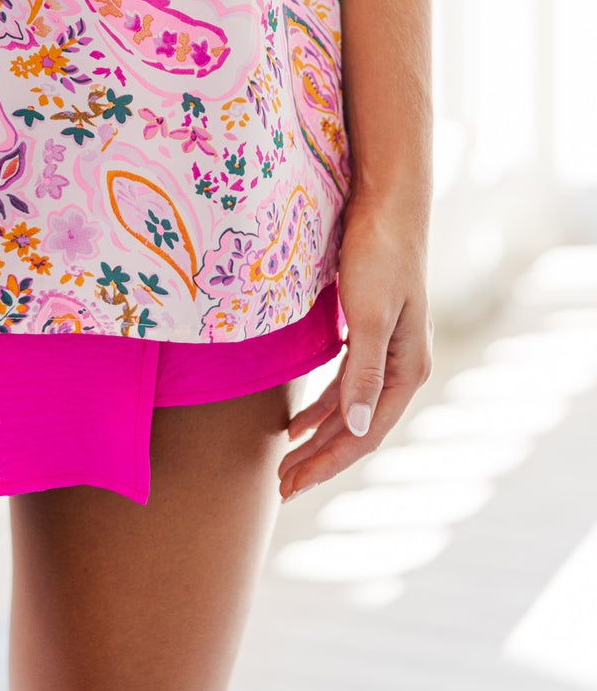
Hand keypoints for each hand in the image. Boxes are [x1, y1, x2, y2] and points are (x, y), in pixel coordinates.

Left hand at [277, 191, 432, 502]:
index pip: (364, 434)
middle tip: (281, 486)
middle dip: (320, 459)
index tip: (291, 485)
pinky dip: (322, 406)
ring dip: (318, 436)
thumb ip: (364, 373)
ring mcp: (386, 350)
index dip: (328, 463)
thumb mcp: (371, 316)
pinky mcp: (368, 331)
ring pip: (349, 409)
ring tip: (287, 461)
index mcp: (408, 370)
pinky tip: (299, 419)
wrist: (386, 204)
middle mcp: (401, 367)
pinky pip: (344, 383)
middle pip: (357, 429)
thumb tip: (357, 429)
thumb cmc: (380, 255)